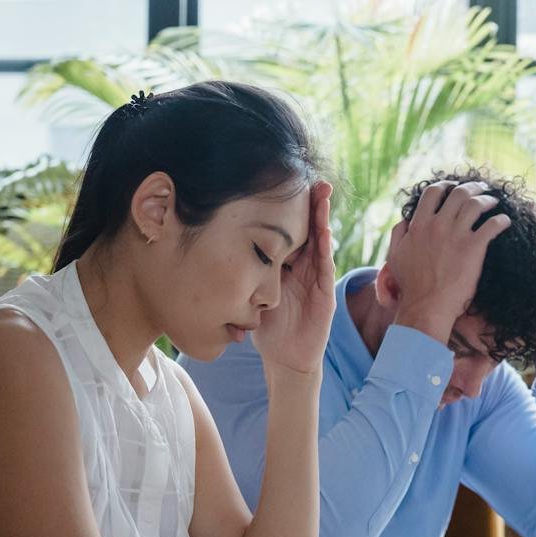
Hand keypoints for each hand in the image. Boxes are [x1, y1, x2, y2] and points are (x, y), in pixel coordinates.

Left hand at [253, 183, 335, 373]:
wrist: (285, 360)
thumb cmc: (268, 328)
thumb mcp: (251, 293)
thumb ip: (243, 272)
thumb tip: (210, 249)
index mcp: (287, 265)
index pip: (289, 230)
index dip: (289, 208)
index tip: (284, 181)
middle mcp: (304, 267)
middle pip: (308, 228)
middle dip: (311, 203)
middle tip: (310, 176)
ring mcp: (316, 279)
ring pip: (320, 241)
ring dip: (323, 216)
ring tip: (322, 192)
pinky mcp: (325, 294)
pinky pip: (325, 266)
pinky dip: (325, 246)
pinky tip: (323, 228)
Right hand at [387, 180, 511, 342]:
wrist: (426, 306)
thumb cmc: (411, 285)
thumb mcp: (396, 256)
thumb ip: (399, 234)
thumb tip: (405, 220)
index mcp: (419, 225)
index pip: (433, 192)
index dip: (445, 185)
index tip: (453, 187)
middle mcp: (438, 225)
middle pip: (458, 193)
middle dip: (471, 187)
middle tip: (480, 188)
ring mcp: (456, 235)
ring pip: (475, 204)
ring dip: (487, 199)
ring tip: (494, 201)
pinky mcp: (474, 247)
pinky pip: (492, 225)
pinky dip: (500, 220)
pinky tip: (505, 221)